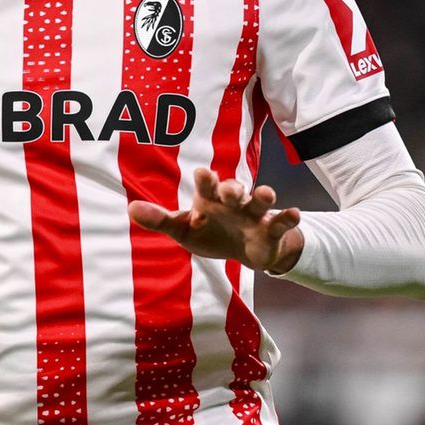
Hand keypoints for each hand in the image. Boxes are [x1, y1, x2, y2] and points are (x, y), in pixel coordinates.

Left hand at [127, 168, 303, 273]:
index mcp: (209, 197)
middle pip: (235, 188)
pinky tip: (295, 214)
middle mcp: (233, 200)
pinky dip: (287, 218)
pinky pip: (280, 222)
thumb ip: (159, 220)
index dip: (206, 179)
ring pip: (259, 200)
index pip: (207, 184)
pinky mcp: (271, 229)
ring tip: (266, 193)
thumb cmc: (209, 232)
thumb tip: (130, 208)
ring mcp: (253, 213)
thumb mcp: (183, 229)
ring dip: (263, 195)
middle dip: (233, 188)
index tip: (203, 173)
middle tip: (230, 190)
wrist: (243, 251)